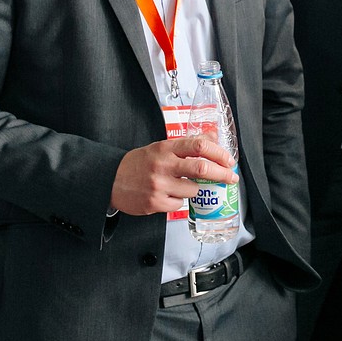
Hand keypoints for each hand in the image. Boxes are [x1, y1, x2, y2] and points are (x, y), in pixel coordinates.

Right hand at [110, 138, 237, 215]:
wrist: (111, 180)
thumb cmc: (139, 164)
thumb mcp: (162, 147)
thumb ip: (187, 144)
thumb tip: (212, 136)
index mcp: (166, 148)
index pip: (198, 145)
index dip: (218, 153)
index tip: (228, 160)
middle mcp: (163, 165)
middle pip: (201, 168)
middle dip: (222, 174)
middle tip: (231, 178)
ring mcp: (159, 185)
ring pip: (193, 190)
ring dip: (194, 189)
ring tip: (182, 185)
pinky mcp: (155, 203)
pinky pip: (179, 204)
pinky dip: (178, 200)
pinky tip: (167, 195)